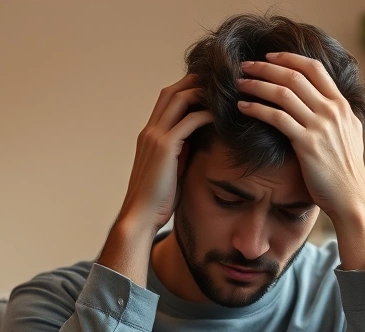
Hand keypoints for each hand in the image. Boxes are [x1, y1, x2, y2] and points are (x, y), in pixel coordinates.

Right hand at [116, 73, 213, 234]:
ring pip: (178, 99)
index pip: (166, 100)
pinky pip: (188, 121)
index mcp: (149, 135)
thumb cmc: (158, 199)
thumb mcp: (173, 168)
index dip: (186, 89)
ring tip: (223, 92)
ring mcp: (155, 136)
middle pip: (170, 91)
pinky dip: (205, 113)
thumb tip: (200, 140)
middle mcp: (149, 131)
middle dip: (194, 81)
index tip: (208, 88)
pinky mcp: (165, 147)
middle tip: (219, 81)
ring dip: (201, 92)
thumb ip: (182, 151)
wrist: (141, 216)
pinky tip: (221, 115)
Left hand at [236, 52, 364, 269]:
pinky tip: (243, 108)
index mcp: (342, 106)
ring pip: (283, 94)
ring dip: (258, 85)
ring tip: (240, 84)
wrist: (351, 198)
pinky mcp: (307, 144)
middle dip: (266, 67)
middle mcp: (332, 111)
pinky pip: (277, 118)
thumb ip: (339, 116)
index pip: (315, 69)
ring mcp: (320, 126)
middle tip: (246, 65)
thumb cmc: (346, 172)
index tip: (270, 56)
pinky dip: (257, 109)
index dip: (290, 58)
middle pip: (295, 77)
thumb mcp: (351, 135)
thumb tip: (328, 103)